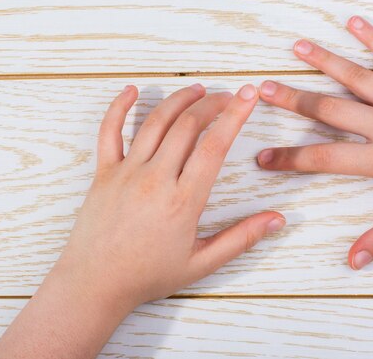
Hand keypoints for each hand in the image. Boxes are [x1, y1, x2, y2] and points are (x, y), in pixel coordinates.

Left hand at [65, 82, 284, 303]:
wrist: (95, 284)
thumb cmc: (148, 275)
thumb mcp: (202, 263)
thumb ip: (241, 238)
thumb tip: (277, 220)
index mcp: (183, 200)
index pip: (215, 146)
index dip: (234, 116)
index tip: (248, 96)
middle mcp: (155, 179)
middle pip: (188, 125)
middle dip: (213, 103)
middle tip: (229, 95)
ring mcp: (127, 172)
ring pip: (155, 122)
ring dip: (179, 99)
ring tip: (197, 89)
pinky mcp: (104, 172)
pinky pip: (109, 131)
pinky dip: (119, 107)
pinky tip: (131, 90)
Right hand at [257, 15, 372, 269]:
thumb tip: (354, 260)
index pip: (324, 157)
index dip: (289, 159)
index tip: (262, 157)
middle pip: (329, 109)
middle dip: (292, 100)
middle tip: (262, 90)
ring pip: (356, 76)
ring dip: (323, 61)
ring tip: (297, 47)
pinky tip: (354, 22)